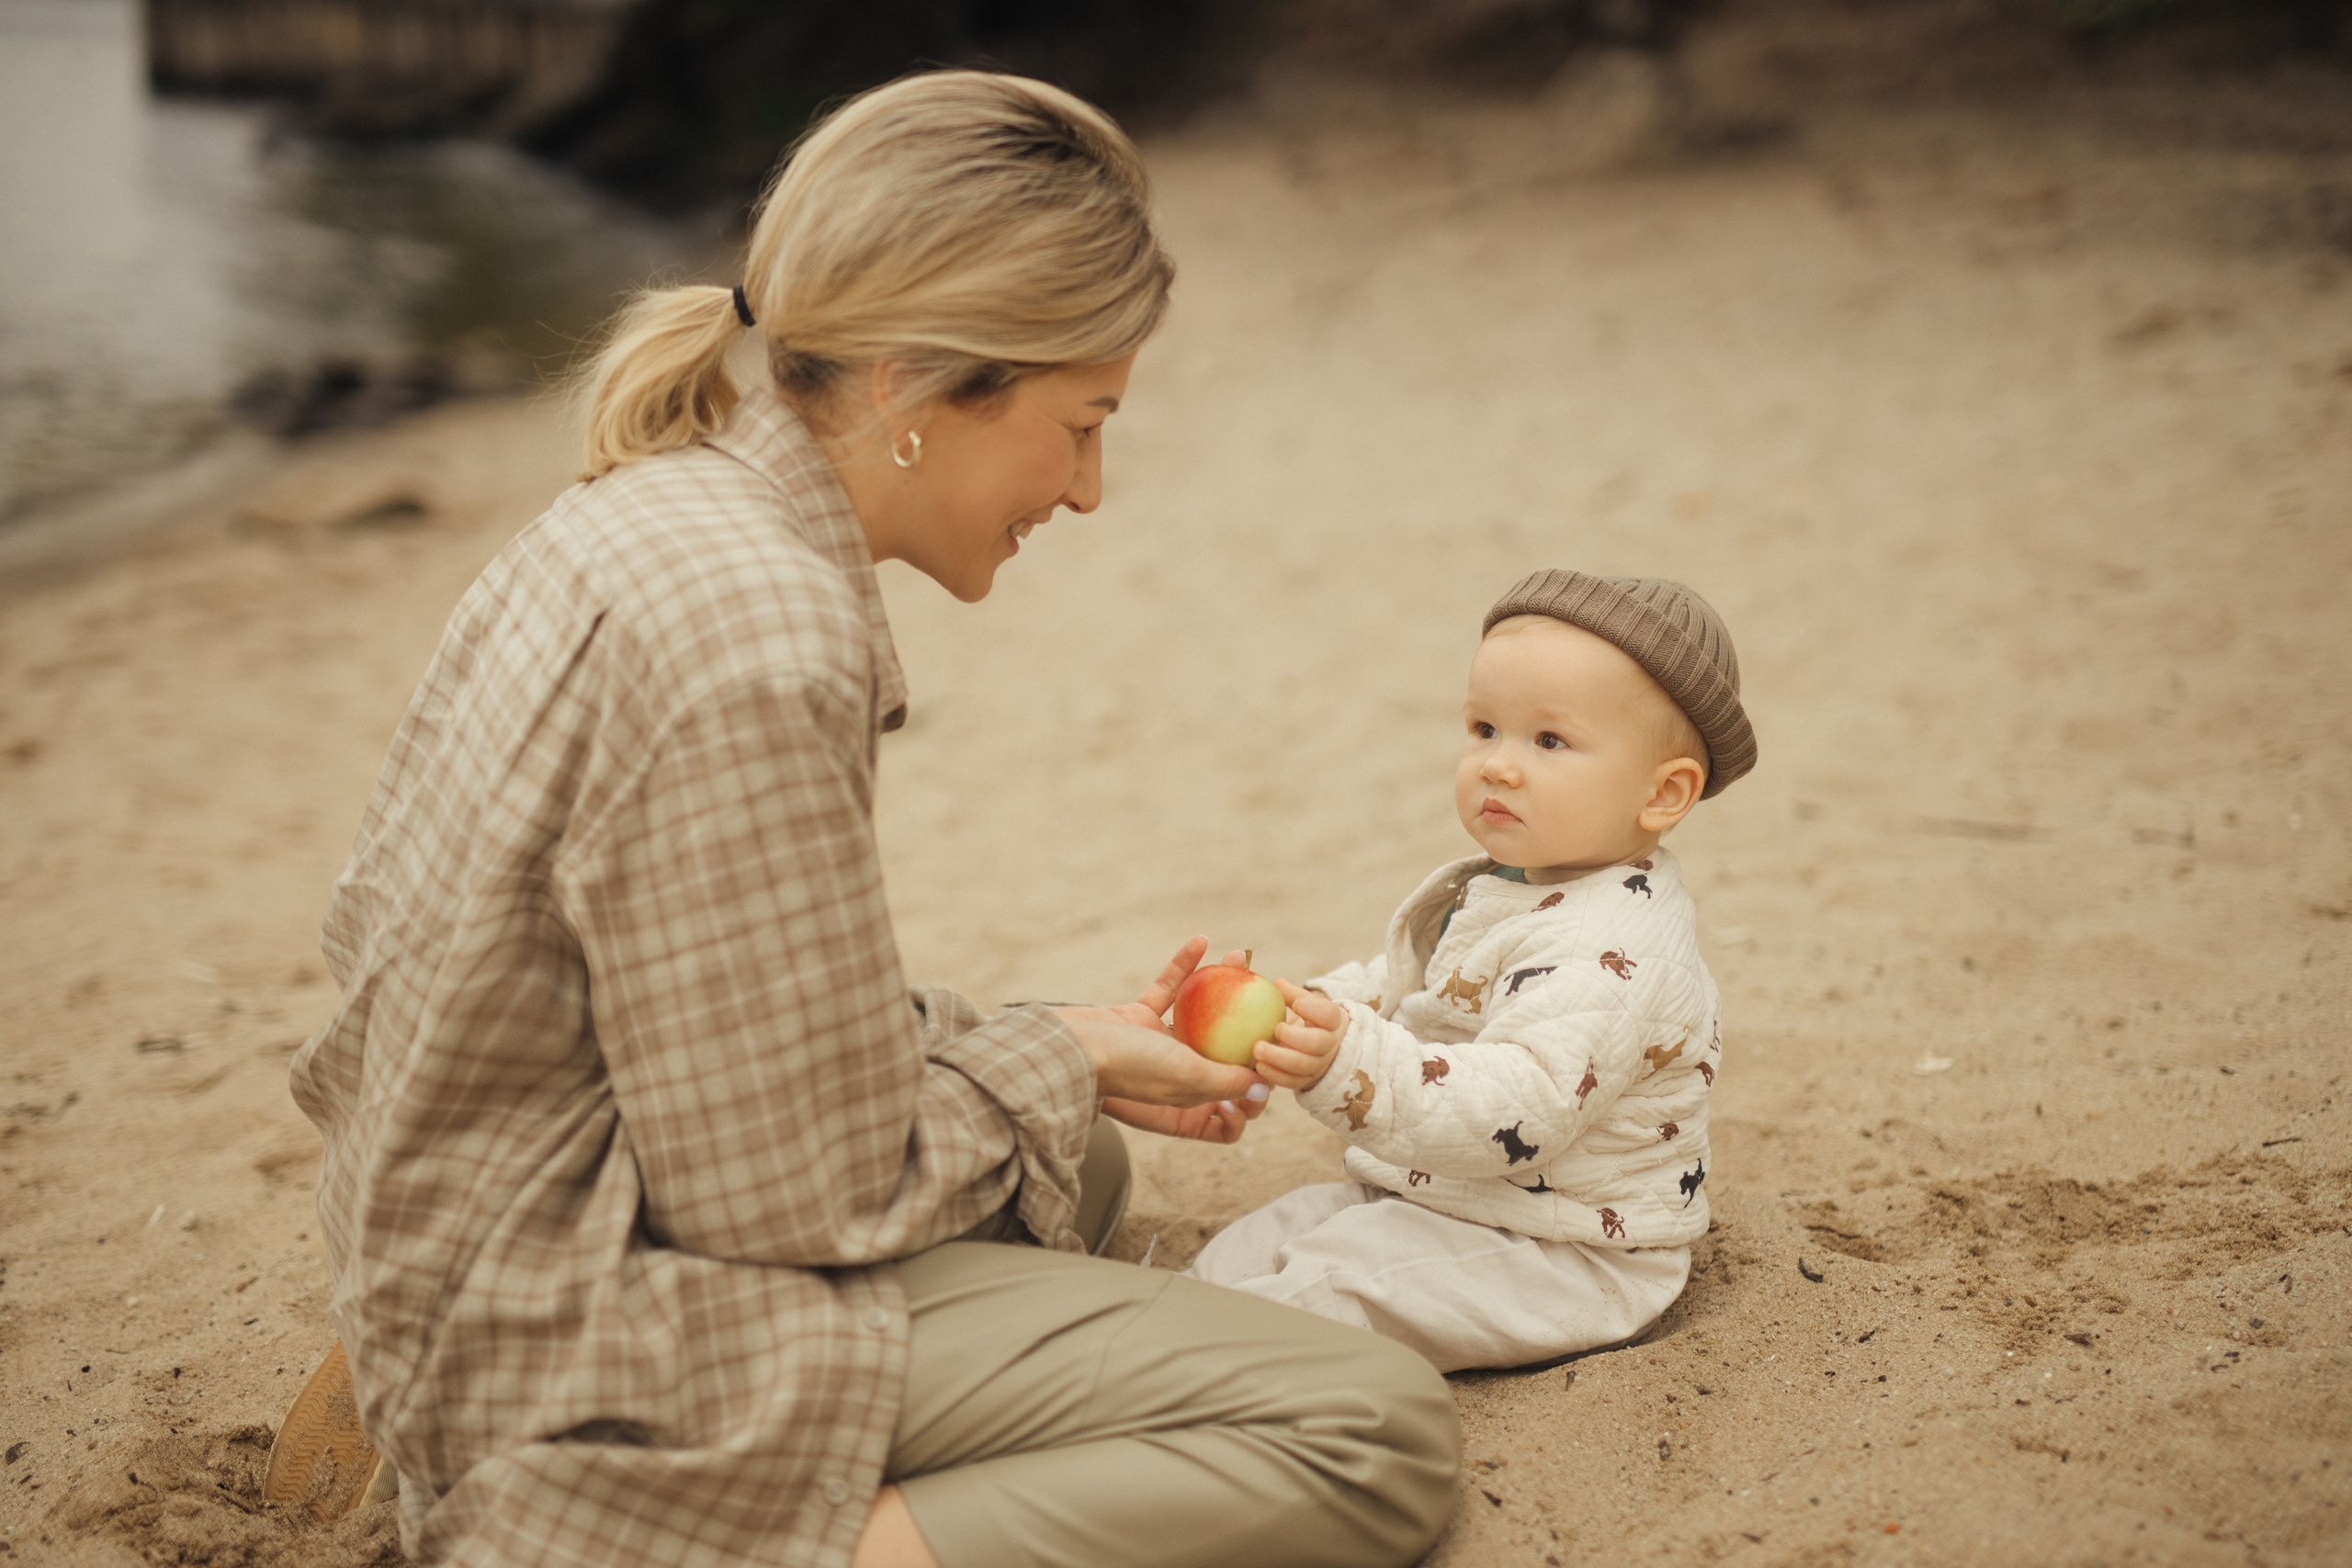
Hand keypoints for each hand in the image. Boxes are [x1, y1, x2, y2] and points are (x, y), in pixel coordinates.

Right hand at [1054, 937, 1270, 1136]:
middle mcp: (1176, 1075)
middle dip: (1249, 1028)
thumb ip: (1227, 1082)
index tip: (1270, 1059)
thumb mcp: (1187, 1078)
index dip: (1253, 1093)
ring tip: (1240, 957)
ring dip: (1221, 986)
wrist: (1067, 1045)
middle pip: (1222, 1054)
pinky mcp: (1137, 1019)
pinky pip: (1167, 990)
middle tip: (1268, 1000)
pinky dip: (1182, 967)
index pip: (1230, 1107)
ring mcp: (1156, 1046)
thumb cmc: (1128, 1067)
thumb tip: (1263, 1091)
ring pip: (1199, 1016)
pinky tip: (1201, 940)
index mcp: (1188, 1100)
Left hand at [1253, 981, 1346, 1091]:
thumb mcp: (1307, 1003)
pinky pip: (1294, 1082)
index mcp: (1332, 1020)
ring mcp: (1320, 1064)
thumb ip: (1293, 994)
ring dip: (1280, 1059)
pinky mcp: (1308, 1080)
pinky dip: (1277, 1076)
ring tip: (1257, 1050)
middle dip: (1295, 1037)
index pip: (1328, 1015)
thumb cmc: (1309, 1018)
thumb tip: (1277, 984)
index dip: (1313, 1010)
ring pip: (1304, 1065)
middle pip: (1317, 1043)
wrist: (1321, 1046)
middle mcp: (1330, 1044)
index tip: (1296, 1004)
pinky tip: (1259, 1067)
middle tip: (1275, 1029)